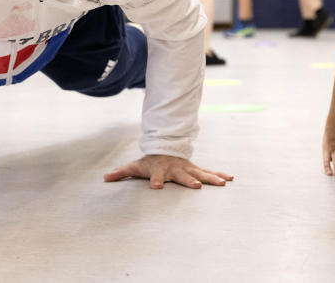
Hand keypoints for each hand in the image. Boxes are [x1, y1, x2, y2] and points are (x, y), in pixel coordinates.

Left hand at [103, 155, 232, 188]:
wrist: (165, 148)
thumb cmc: (149, 161)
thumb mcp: (135, 166)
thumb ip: (121, 172)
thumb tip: (105, 177)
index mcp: (160, 170)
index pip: (156, 176)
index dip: (155, 181)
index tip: (156, 187)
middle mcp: (176, 169)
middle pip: (183, 175)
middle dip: (190, 180)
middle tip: (196, 186)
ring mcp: (187, 168)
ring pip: (201, 173)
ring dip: (211, 178)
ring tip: (223, 183)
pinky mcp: (196, 170)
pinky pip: (209, 172)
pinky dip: (219, 175)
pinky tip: (230, 179)